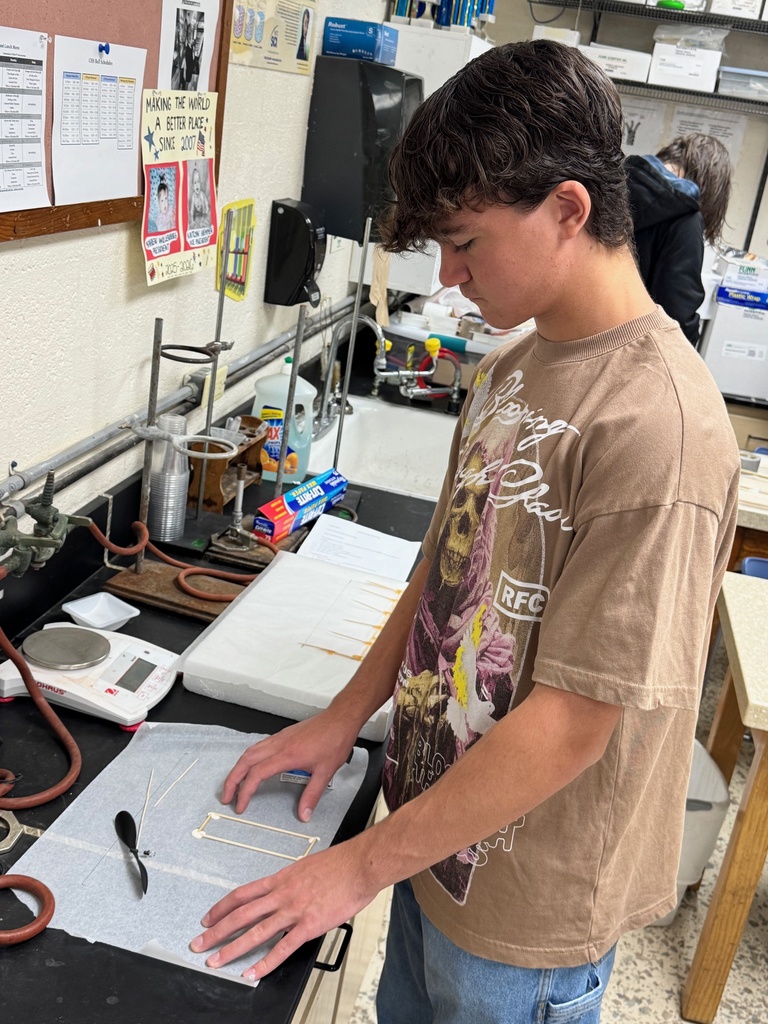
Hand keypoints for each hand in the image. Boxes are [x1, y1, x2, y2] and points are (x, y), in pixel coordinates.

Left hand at [190, 838, 376, 980]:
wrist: (360, 864)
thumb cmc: (339, 864)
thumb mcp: (307, 867)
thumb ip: (292, 882)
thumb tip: (284, 891)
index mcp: (281, 879)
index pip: (242, 895)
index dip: (221, 908)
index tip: (208, 918)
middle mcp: (282, 894)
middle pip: (241, 915)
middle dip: (217, 931)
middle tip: (200, 943)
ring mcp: (294, 910)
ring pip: (256, 932)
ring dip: (233, 948)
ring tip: (216, 961)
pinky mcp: (309, 925)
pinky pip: (283, 947)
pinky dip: (266, 963)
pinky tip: (253, 973)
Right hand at [222, 707, 359, 818]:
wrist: (340, 718)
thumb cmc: (335, 740)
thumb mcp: (326, 772)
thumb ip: (312, 795)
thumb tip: (304, 814)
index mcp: (287, 755)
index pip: (257, 774)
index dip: (245, 792)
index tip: (241, 805)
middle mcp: (279, 745)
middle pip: (245, 761)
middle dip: (232, 780)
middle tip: (226, 797)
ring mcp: (279, 738)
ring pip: (250, 751)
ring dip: (238, 768)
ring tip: (234, 784)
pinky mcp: (283, 735)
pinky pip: (259, 746)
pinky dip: (249, 758)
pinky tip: (252, 765)